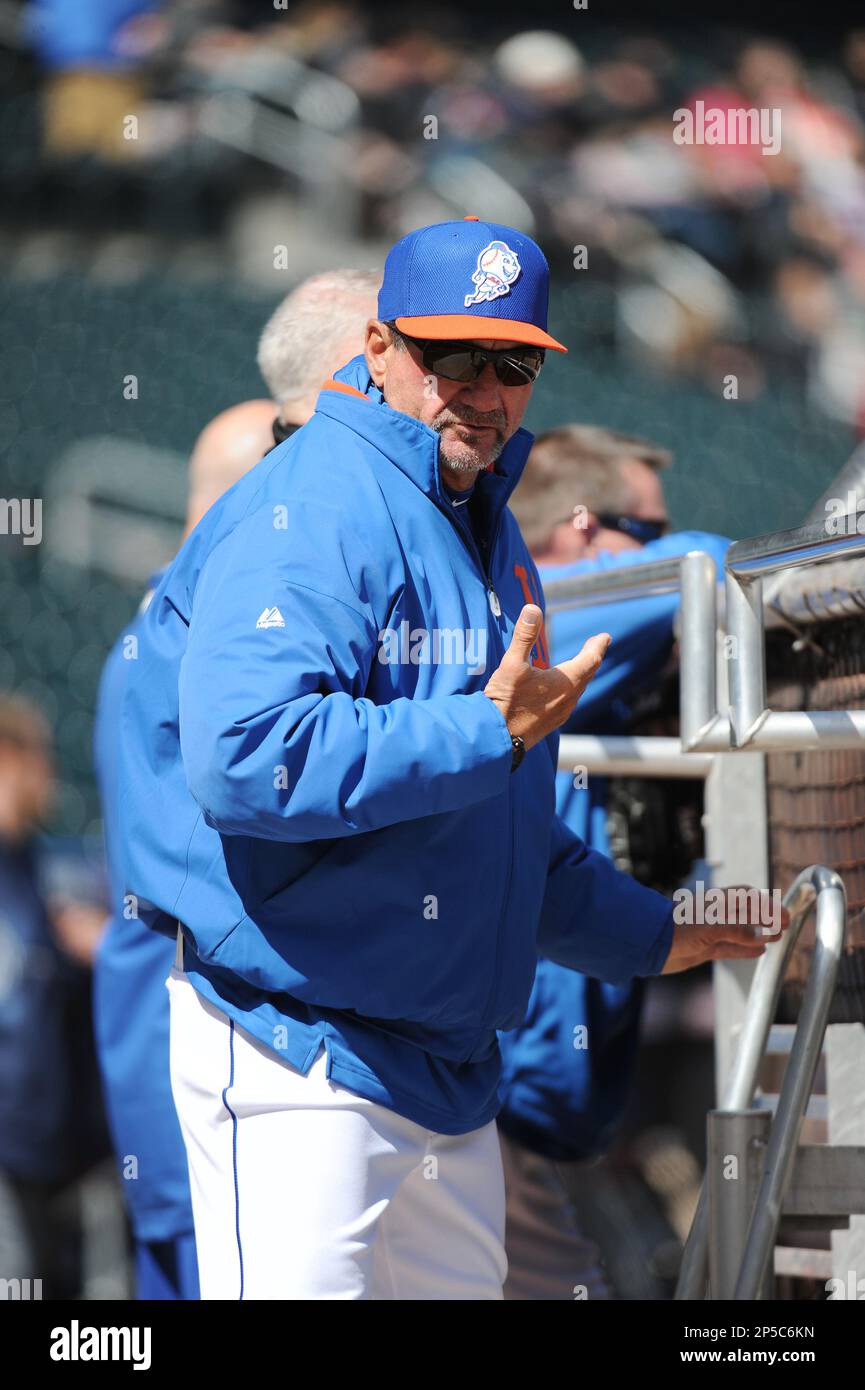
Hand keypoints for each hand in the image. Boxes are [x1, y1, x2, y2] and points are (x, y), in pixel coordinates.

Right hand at [484, 604, 610, 751]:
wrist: (495, 739)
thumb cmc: (505, 701)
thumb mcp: (511, 664)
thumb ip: (524, 635)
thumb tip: (532, 608)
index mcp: (565, 683)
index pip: (590, 660)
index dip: (598, 646)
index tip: (605, 637)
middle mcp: (568, 699)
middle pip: (587, 674)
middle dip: (591, 658)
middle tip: (596, 646)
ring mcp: (560, 714)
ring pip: (577, 690)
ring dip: (582, 675)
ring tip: (580, 665)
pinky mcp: (550, 724)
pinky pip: (567, 701)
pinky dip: (570, 689)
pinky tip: (559, 691)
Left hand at [662, 887, 790, 973]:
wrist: (648, 944)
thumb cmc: (676, 928)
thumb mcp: (710, 927)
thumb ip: (736, 930)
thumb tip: (761, 937)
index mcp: (716, 903)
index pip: (747, 898)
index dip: (767, 905)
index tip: (784, 914)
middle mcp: (714, 916)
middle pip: (746, 914)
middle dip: (767, 919)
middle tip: (786, 926)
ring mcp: (709, 932)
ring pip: (741, 932)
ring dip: (760, 934)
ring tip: (777, 937)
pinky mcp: (703, 948)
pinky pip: (730, 948)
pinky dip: (746, 950)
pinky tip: (760, 951)